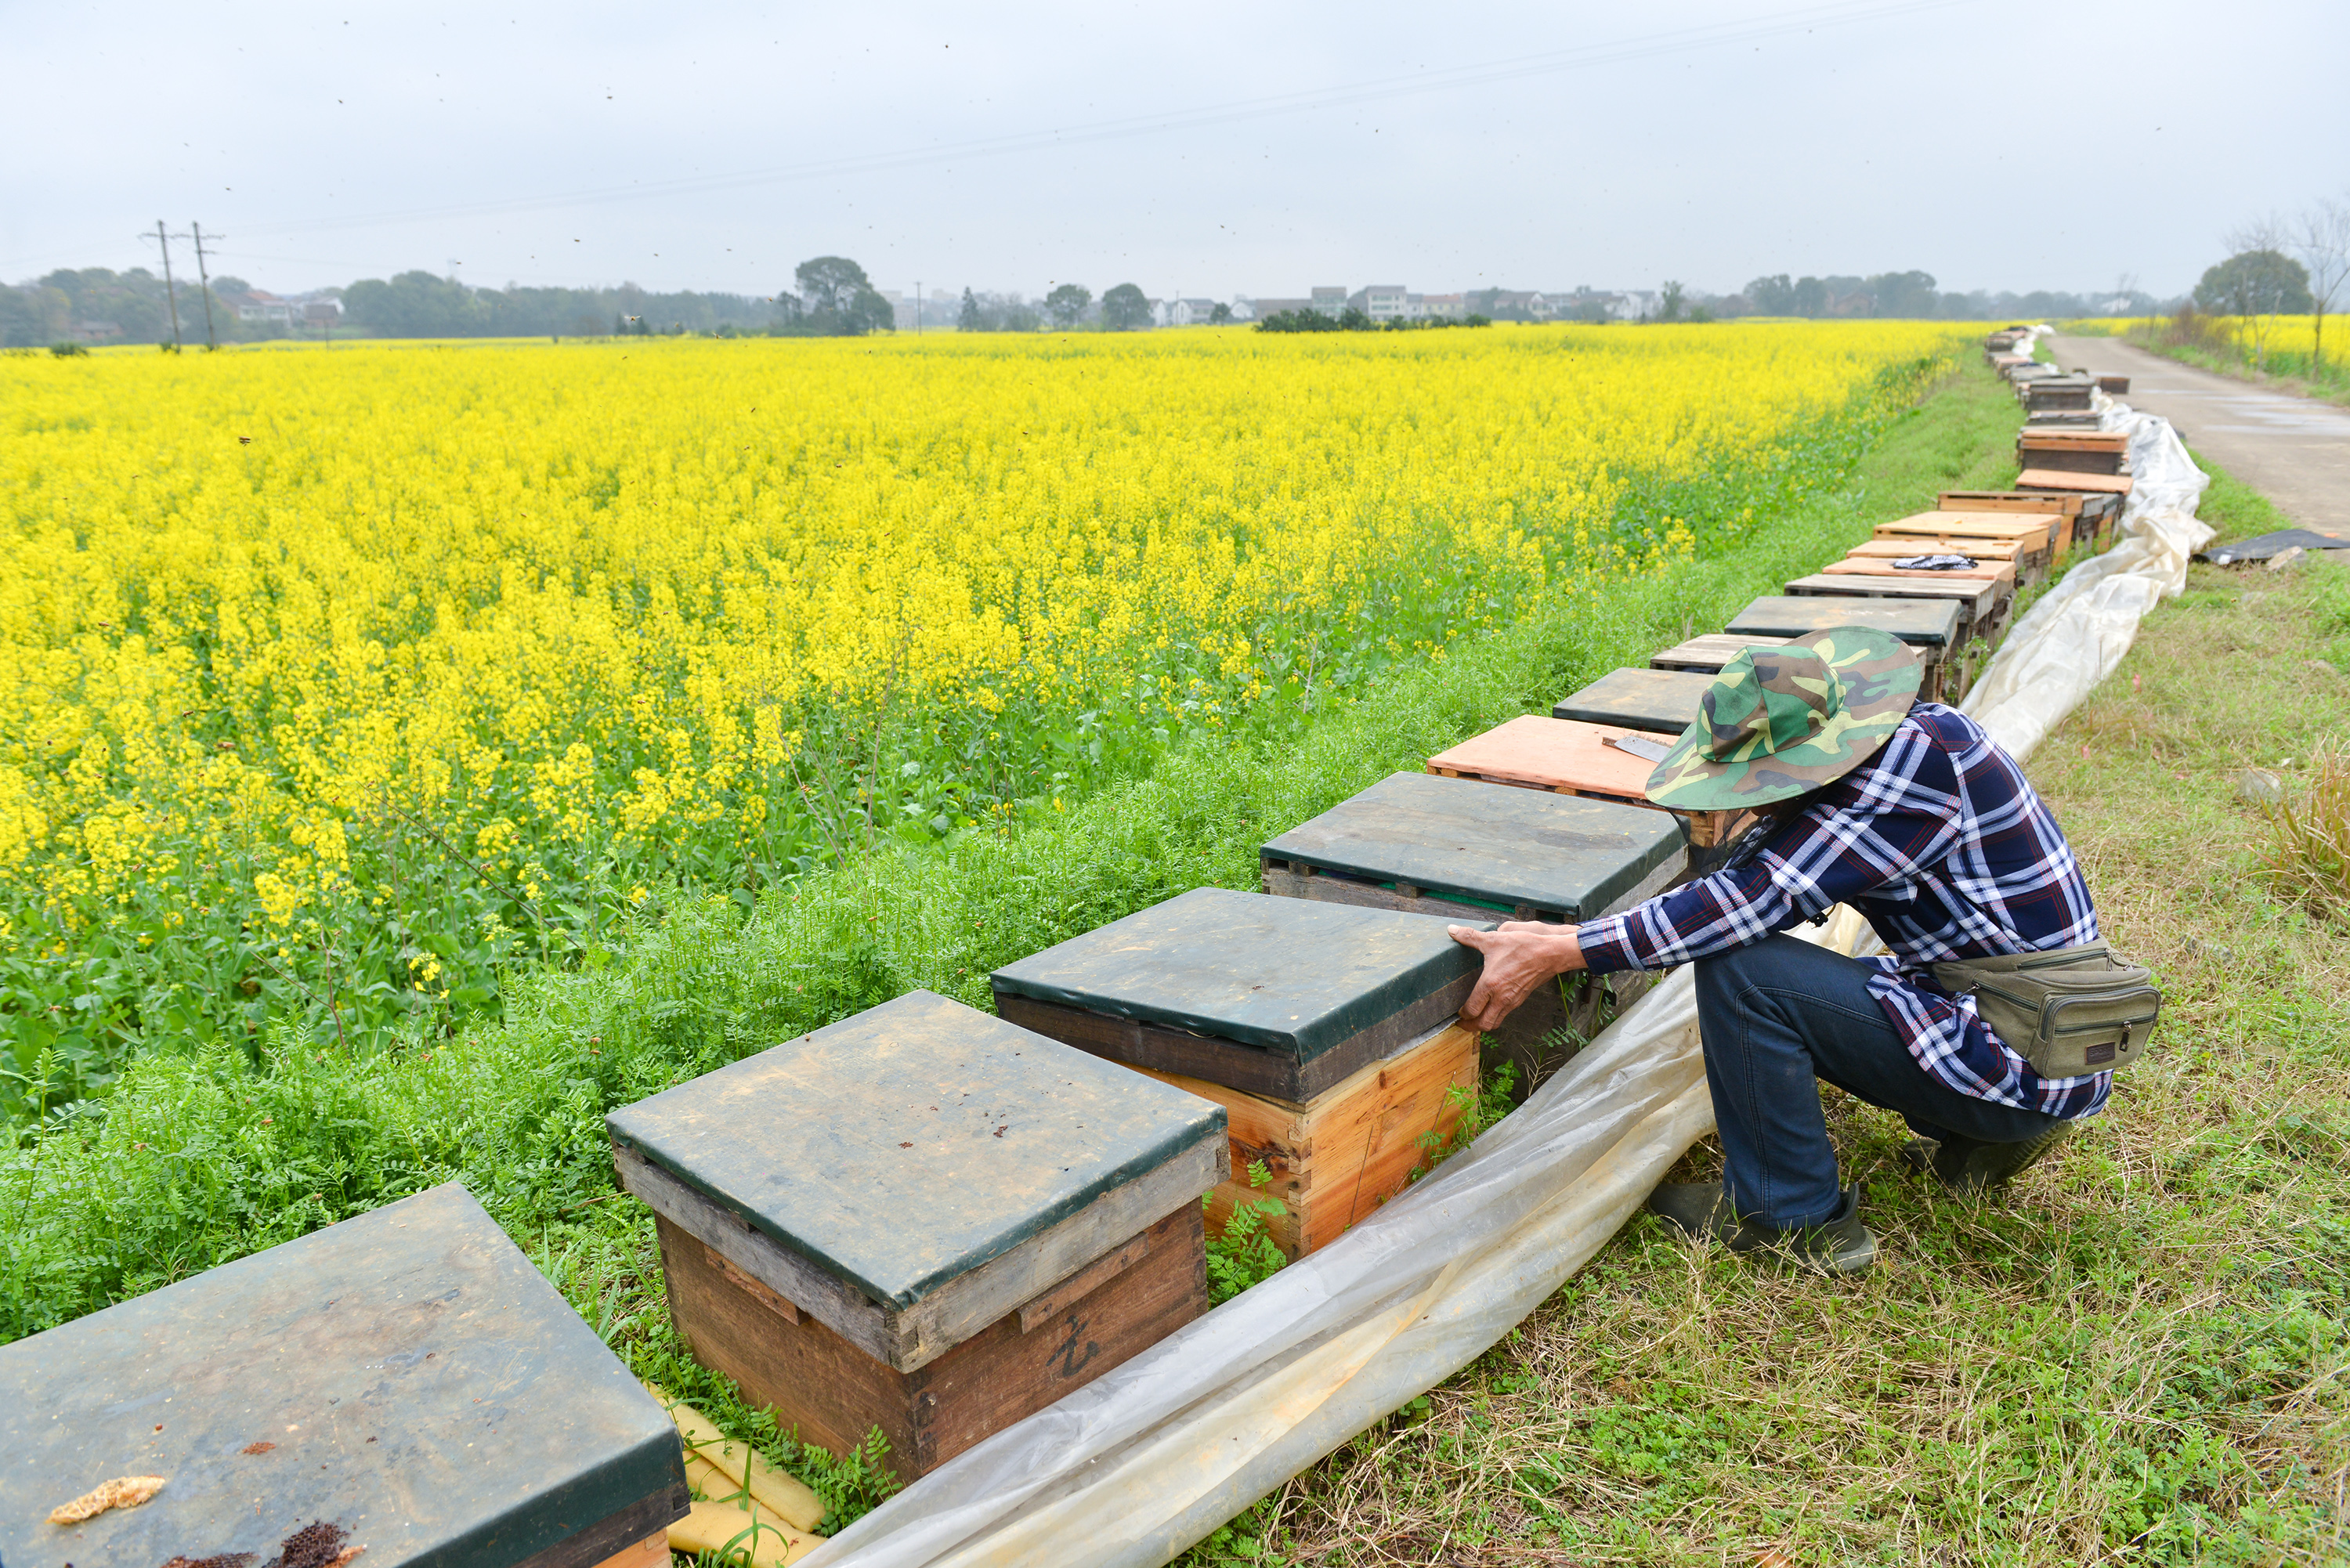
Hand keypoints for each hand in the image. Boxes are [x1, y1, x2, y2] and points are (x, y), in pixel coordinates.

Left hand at [1448, 921, 1586, 1032]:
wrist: (1550, 953)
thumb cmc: (1523, 947)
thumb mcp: (1493, 940)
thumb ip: (1469, 936)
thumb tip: (1451, 929)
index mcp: (1490, 985)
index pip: (1472, 1009)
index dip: (1461, 1015)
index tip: (1455, 1012)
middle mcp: (1501, 997)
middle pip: (1483, 1024)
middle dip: (1470, 1026)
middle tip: (1461, 1022)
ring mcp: (1512, 1001)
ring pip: (1495, 1023)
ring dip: (1483, 1024)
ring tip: (1474, 1017)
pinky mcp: (1520, 1000)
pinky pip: (1504, 1015)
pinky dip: (1494, 1016)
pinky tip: (1490, 1007)